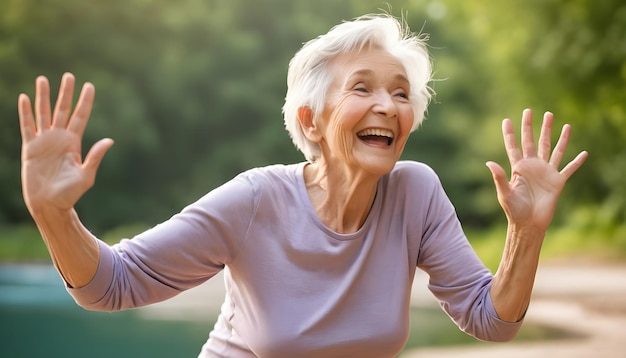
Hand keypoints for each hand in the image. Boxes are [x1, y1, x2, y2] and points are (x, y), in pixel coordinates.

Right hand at [19, 73, 113, 211]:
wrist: (49, 204)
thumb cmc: (70, 193)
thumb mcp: (86, 175)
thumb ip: (95, 156)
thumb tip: (110, 140)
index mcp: (74, 143)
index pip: (81, 116)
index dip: (85, 101)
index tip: (90, 85)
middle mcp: (59, 138)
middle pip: (63, 110)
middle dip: (66, 93)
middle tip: (69, 75)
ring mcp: (44, 141)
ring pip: (43, 113)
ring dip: (43, 96)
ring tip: (43, 79)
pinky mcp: (30, 148)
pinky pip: (27, 126)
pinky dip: (25, 112)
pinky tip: (24, 98)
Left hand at [486, 109, 587, 230]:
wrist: (529, 224)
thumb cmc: (514, 210)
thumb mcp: (504, 192)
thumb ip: (498, 177)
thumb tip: (489, 162)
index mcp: (518, 168)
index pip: (513, 146)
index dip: (510, 133)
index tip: (507, 120)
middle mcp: (532, 166)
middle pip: (533, 142)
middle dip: (532, 126)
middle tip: (531, 111)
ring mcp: (546, 172)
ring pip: (552, 149)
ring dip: (557, 136)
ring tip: (561, 122)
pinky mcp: (558, 181)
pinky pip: (569, 169)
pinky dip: (577, 161)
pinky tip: (584, 153)